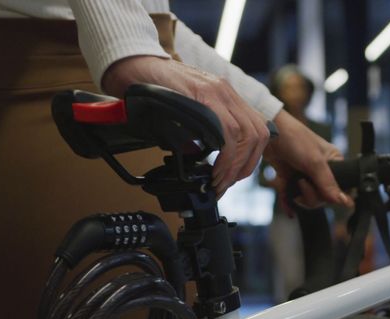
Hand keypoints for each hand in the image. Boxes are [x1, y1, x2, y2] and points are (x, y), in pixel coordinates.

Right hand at [101, 56, 269, 194]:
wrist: (132, 65)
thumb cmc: (155, 88)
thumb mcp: (186, 109)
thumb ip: (200, 128)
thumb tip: (200, 155)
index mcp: (226, 95)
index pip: (257, 129)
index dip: (252, 157)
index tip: (236, 175)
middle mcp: (226, 91)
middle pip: (258, 134)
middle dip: (245, 165)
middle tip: (227, 182)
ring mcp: (217, 90)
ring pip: (246, 134)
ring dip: (235, 164)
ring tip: (219, 180)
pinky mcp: (203, 94)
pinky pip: (226, 129)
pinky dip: (225, 156)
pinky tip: (213, 168)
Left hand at [263, 112, 353, 208]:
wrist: (268, 131)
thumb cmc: (294, 138)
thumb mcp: (315, 162)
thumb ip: (329, 184)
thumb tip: (345, 202)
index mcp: (334, 162)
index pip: (341, 188)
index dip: (332, 196)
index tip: (322, 194)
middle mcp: (322, 169)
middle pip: (323, 197)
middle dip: (312, 195)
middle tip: (302, 183)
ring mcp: (306, 174)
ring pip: (308, 198)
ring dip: (300, 197)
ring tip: (294, 184)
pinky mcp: (291, 177)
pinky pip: (293, 195)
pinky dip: (290, 202)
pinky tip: (289, 208)